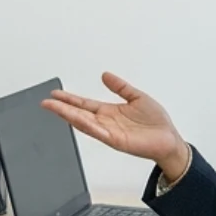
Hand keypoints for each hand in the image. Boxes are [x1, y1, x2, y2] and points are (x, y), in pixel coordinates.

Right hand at [42, 72, 190, 179]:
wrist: (169, 140)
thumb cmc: (156, 123)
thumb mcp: (137, 97)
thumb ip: (120, 87)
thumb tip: (105, 75)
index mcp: (109, 112)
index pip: (84, 104)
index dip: (70, 99)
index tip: (56, 93)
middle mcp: (106, 122)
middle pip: (79, 113)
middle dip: (62, 107)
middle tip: (46, 102)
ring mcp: (109, 132)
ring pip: (84, 122)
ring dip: (68, 115)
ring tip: (54, 108)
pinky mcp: (116, 141)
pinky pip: (98, 132)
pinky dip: (86, 125)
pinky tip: (76, 119)